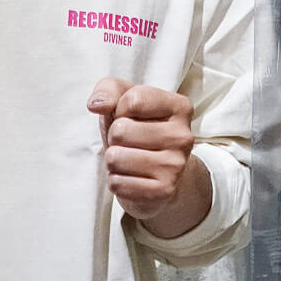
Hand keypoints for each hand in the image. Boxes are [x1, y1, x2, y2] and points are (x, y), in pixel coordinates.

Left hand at [87, 79, 198, 223]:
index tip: (130, 116)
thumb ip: (109, 90)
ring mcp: (176, 165)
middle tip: (129, 143)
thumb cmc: (139, 130)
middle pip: (121, 130)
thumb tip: (96, 104)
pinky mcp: (164, 191)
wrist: (161, 175)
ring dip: (113, 160)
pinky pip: (117, 183)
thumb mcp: (125, 101)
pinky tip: (132, 178)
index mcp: (180, 106)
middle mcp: (184, 136)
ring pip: (116, 158)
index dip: (119, 109)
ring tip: (129, 159)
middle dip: (114, 136)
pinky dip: (116, 181)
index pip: (133, 99)